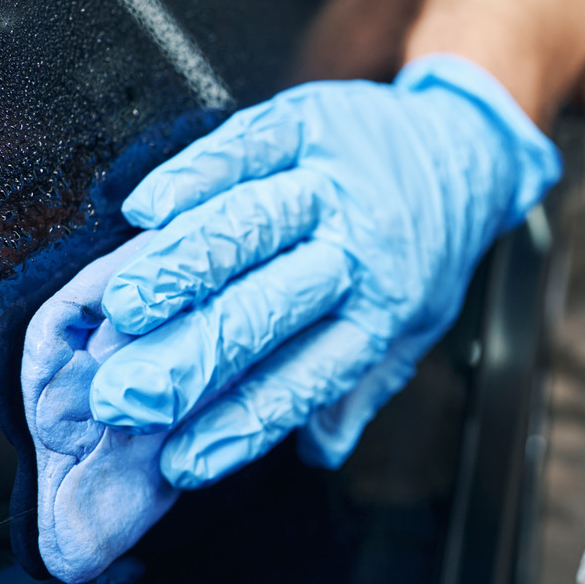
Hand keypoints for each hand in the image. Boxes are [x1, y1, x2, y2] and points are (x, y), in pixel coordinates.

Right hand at [88, 54, 560, 487]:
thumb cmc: (421, 250)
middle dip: (190, 357)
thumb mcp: (410, 330)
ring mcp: (333, 183)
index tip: (178, 460)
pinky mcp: (309, 123)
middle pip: (267, 310)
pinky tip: (146, 210)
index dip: (241, 424)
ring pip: (252, 226)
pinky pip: (249, 146)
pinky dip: (196, 175)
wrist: (462, 150)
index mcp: (381, 313)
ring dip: (183, 266)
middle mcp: (359, 251)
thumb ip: (357, 389)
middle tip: (123, 396)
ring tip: (122, 306)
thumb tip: (317, 453)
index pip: (306, 380)